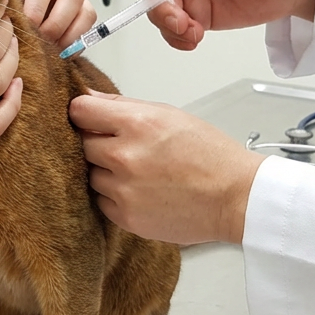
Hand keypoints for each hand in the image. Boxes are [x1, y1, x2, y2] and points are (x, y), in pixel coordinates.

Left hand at [15, 0, 96, 48]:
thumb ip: (2, 2)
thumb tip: (12, 21)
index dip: (36, 7)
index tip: (29, 25)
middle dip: (56, 24)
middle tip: (41, 41)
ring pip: (86, 11)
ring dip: (69, 36)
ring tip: (51, 49)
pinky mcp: (82, 7)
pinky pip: (88, 25)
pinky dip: (76, 42)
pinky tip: (60, 51)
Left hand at [69, 91, 263, 244]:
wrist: (235, 197)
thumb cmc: (208, 154)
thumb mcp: (169, 114)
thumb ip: (123, 105)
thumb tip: (87, 97)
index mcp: (137, 123)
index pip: (79, 110)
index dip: (83, 112)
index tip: (89, 118)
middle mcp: (125, 156)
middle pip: (81, 143)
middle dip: (97, 143)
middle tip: (124, 147)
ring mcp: (123, 190)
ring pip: (90, 174)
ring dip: (105, 171)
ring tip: (138, 172)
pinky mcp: (125, 217)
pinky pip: (101, 201)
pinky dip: (114, 196)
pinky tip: (140, 191)